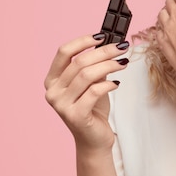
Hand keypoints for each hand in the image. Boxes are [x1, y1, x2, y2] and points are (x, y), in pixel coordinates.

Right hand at [44, 34, 129, 151]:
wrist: (94, 140)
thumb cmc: (93, 109)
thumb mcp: (91, 83)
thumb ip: (94, 66)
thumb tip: (109, 44)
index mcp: (52, 80)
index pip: (64, 52)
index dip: (83, 41)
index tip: (102, 36)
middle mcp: (52, 91)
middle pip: (79, 62)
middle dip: (104, 52)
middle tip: (122, 47)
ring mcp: (61, 105)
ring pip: (86, 75)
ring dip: (109, 65)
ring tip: (123, 63)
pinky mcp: (75, 116)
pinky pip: (93, 92)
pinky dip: (107, 84)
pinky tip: (116, 83)